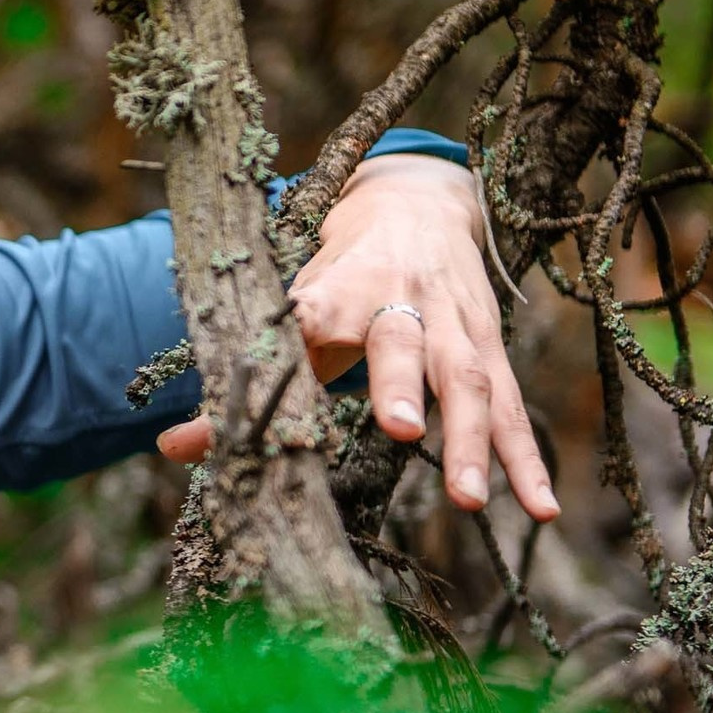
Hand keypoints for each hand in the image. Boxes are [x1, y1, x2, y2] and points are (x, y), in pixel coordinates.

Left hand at [155, 153, 558, 521]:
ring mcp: (452, 324)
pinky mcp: (489, 348)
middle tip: (398, 430)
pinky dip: (526, 459)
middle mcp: (399, 299)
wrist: (416, 204)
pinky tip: (541, 508)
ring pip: (468, 380)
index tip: (278, 382)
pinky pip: (512, 409)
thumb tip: (170, 450)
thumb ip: (239, 380)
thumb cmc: (337, 273)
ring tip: (470, 501)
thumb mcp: (286, 308)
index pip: (307, 317)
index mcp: (335, 288)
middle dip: (400, 385)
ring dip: (472, 441)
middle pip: (401, 343)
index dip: (296, 342)